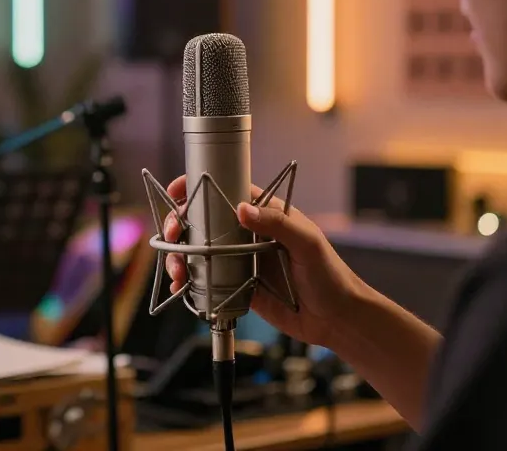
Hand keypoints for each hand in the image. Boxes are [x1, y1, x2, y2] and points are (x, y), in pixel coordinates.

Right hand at [161, 176, 368, 349]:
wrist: (335, 319)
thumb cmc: (330, 275)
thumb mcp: (307, 243)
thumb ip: (277, 223)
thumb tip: (241, 208)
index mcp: (264, 214)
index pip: (225, 191)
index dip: (197, 187)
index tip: (176, 192)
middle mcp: (247, 234)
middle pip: (202, 221)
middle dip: (179, 226)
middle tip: (171, 236)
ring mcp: (239, 260)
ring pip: (198, 252)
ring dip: (180, 256)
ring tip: (176, 270)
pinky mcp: (236, 287)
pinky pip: (205, 281)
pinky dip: (188, 282)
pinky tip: (180, 286)